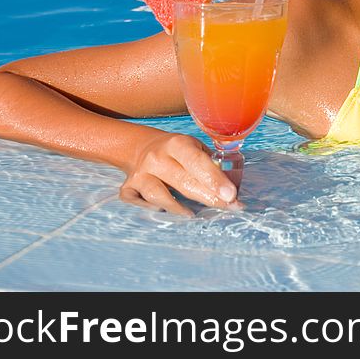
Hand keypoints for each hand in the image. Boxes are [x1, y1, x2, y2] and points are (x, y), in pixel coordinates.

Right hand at [120, 132, 238, 214]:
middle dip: (208, 197)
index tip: (231, 196)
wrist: (142, 147)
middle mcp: (157, 158)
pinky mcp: (128, 187)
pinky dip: (149, 208)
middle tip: (228, 208)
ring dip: (178, 207)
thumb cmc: (178, 152)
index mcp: (177, 144)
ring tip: (193, 214)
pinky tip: (163, 210)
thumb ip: (211, 165)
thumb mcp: (195, 148)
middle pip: (183, 181)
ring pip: (158, 195)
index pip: (198, 162)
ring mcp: (140, 174)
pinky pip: (137, 202)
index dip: (216, 180)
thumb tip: (231, 190)